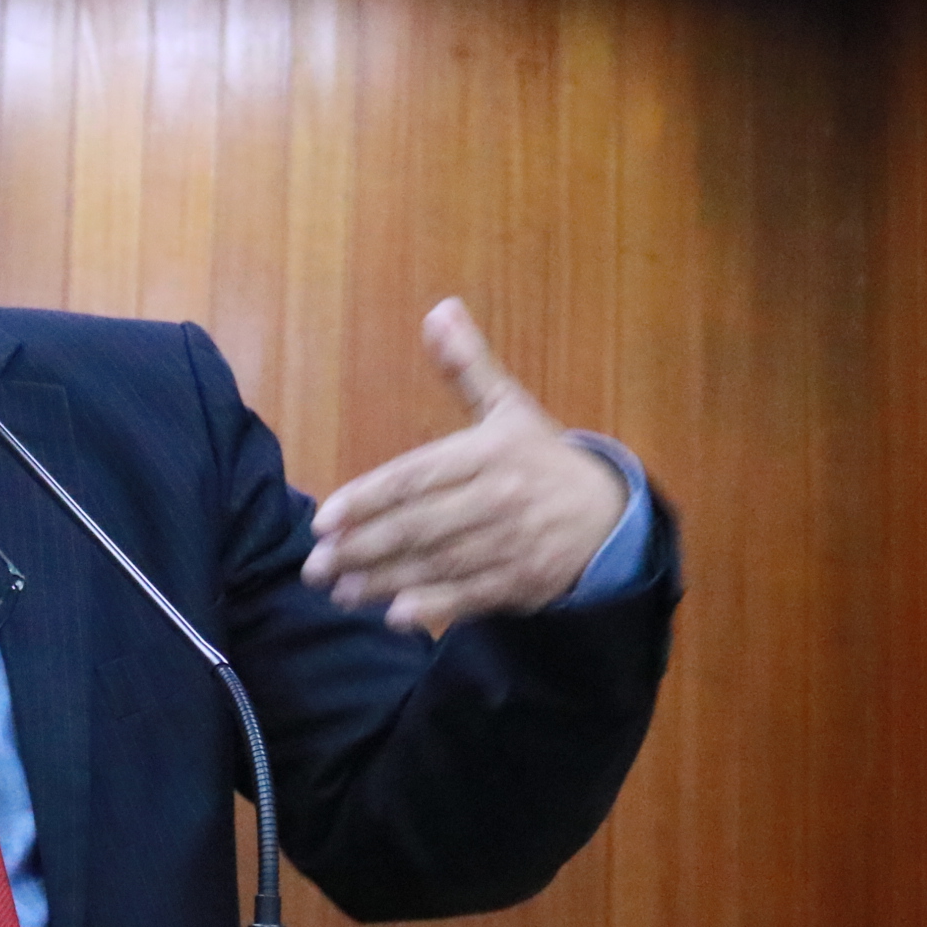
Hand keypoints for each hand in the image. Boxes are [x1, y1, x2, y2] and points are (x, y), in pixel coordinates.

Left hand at [302, 298, 628, 633]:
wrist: (609, 515)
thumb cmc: (542, 459)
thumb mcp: (508, 407)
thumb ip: (467, 366)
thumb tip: (439, 310)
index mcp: (491, 451)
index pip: (417, 477)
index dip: (368, 499)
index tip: (323, 519)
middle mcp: (501, 497)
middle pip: (421, 525)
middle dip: (363, 548)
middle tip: (316, 564)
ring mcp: (514, 543)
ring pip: (439, 563)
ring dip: (384, 580)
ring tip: (339, 589)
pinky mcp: (524, 581)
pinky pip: (473, 595)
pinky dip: (434, 606)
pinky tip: (394, 615)